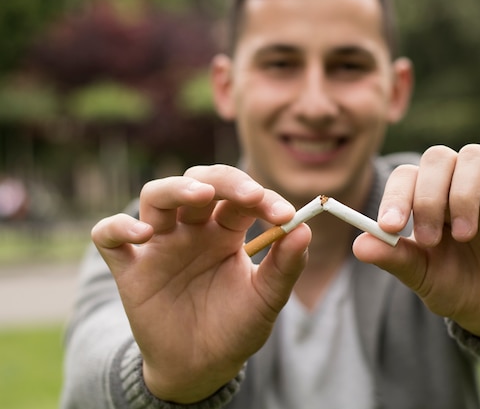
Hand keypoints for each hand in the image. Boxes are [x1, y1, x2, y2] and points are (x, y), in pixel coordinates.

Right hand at [91, 165, 310, 402]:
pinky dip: (118, 227)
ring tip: (201, 195)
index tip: (285, 214)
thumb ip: (285, 266)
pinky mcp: (129, 268)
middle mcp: (192, 230)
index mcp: (226, 231)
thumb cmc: (236, 326)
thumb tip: (304, 230)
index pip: (241, 198)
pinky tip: (144, 234)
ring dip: (176, 188)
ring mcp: (159, 245)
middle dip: (224, 180)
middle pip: (199, 182)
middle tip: (250, 194)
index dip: (262, 198)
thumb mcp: (267, 298)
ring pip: (156, 196)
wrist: (202, 366)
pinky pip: (109, 236)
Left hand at [353, 144, 479, 341]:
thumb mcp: (421, 276)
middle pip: (438, 157)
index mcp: (426, 199)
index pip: (406, 176)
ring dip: (463, 195)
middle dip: (429, 197)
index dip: (396, 196)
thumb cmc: (455, 286)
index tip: (390, 227)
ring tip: (464, 236)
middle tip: (430, 239)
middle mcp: (455, 185)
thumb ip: (393, 258)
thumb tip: (359, 245)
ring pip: (474, 156)